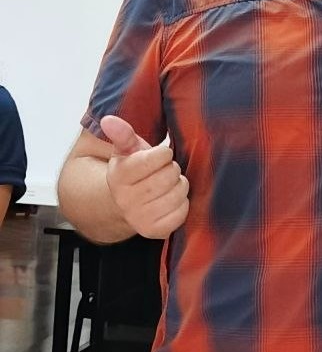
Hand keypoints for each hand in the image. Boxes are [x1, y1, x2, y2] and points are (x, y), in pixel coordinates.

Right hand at [100, 115, 189, 238]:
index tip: (159, 155)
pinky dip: (181, 204)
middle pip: (170, 175)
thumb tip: (108, 120)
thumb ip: (121, 134)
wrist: (122, 203)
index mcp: (119, 176)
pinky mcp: (154, 231)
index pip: (158, 157)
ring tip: (167, 184)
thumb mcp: (126, 150)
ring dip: (179, 185)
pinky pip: (182, 212)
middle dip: (172, 168)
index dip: (164, 153)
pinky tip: (169, 200)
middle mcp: (126, 200)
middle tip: (164, 170)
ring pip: (179, 193)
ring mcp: (140, 218)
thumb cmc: (131, 171)